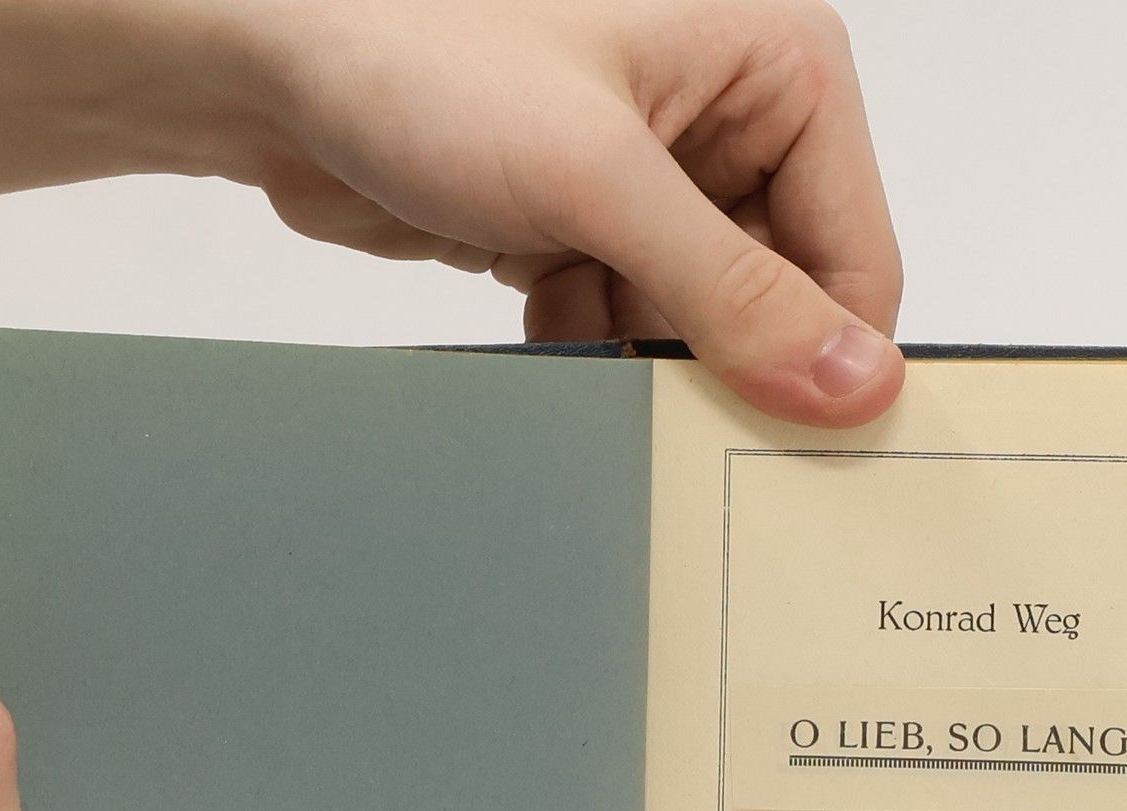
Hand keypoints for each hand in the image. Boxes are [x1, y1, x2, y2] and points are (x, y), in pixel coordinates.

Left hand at [227, 0, 904, 424]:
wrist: (269, 61)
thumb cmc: (419, 46)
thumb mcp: (599, 178)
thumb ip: (734, 290)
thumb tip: (854, 382)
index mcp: (775, 68)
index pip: (857, 256)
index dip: (831, 360)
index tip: (794, 447)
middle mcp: (727, 121)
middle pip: (783, 302)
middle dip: (724, 361)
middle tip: (677, 411)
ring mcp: (653, 181)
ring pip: (700, 327)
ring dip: (646, 360)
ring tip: (583, 328)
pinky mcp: (587, 227)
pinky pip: (628, 327)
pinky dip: (592, 348)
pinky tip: (543, 322)